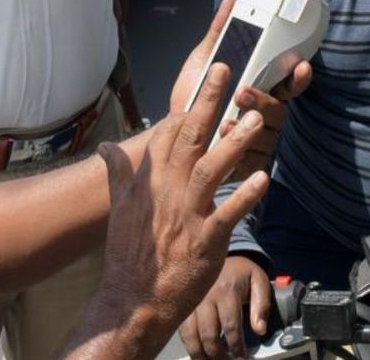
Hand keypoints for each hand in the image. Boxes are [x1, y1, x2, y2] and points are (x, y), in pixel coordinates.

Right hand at [92, 66, 271, 354]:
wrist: (132, 298)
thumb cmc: (129, 253)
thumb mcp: (118, 208)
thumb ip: (117, 174)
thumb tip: (105, 149)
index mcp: (150, 182)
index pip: (168, 134)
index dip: (188, 106)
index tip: (206, 80)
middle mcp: (167, 192)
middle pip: (190, 138)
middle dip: (208, 103)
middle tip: (225, 71)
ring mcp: (186, 215)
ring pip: (211, 169)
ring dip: (234, 142)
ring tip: (255, 119)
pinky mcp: (205, 241)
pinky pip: (228, 214)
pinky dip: (245, 196)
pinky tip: (264, 177)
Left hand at [168, 0, 312, 177]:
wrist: (168, 137)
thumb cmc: (191, 98)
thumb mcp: (203, 62)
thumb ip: (219, 33)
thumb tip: (231, 0)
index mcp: (261, 91)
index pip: (288, 84)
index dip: (298, 76)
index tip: (302, 65)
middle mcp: (264, 117)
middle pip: (279, 111)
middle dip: (263, 101)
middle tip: (242, 92)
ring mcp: (259, 142)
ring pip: (268, 136)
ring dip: (249, 127)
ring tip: (226, 123)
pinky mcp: (248, 166)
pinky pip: (254, 162)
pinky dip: (240, 155)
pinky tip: (223, 145)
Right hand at [178, 255, 270, 358]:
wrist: (217, 254)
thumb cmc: (240, 272)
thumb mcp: (259, 282)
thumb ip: (262, 306)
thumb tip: (260, 330)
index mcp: (226, 290)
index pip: (231, 327)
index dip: (237, 347)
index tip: (242, 357)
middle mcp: (205, 296)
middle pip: (209, 335)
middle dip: (219, 355)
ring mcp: (191, 301)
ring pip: (191, 336)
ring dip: (201, 354)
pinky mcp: (183, 306)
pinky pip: (182, 330)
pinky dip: (189, 345)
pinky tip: (199, 351)